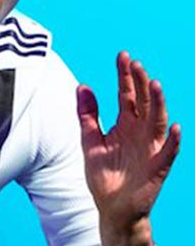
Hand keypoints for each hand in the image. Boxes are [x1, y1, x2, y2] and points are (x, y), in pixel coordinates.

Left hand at [76, 51, 181, 245]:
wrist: (111, 206)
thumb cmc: (104, 174)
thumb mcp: (89, 141)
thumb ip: (87, 115)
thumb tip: (83, 86)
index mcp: (125, 124)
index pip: (127, 94)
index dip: (125, 76)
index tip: (122, 55)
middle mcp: (140, 132)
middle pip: (144, 102)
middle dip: (141, 82)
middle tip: (136, 63)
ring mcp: (150, 148)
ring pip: (158, 121)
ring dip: (159, 103)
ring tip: (155, 83)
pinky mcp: (157, 167)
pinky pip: (169, 153)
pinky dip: (174, 141)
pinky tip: (177, 128)